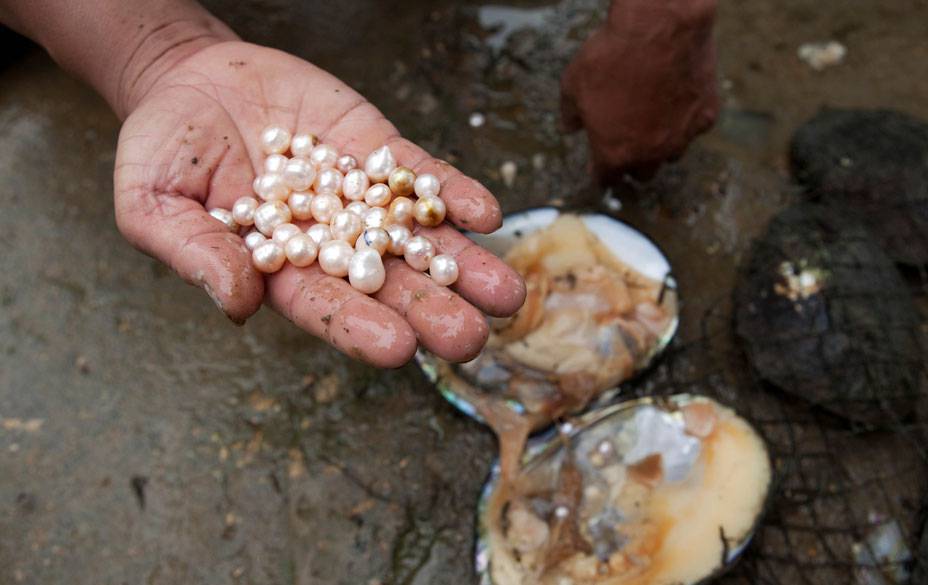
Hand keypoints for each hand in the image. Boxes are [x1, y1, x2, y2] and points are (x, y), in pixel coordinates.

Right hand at [115, 41, 525, 366]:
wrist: (193, 81)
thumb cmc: (165, 150)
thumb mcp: (152, 203)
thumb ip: (194, 253)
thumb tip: (238, 304)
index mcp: (279, 271)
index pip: (324, 307)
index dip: (359, 328)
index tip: (398, 349)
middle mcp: (332, 243)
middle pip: (389, 284)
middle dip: (431, 310)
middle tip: (472, 338)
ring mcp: (361, 198)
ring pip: (420, 238)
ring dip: (465, 265)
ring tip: (505, 292)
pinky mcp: (377, 151)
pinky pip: (420, 174)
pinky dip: (452, 194)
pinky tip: (487, 214)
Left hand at [561, 0, 720, 179]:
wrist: (658, 29)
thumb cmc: (611, 58)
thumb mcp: (573, 85)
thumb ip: (571, 114)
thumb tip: (570, 128)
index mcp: (613, 153)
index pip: (606, 179)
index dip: (601, 175)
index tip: (599, 170)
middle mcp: (650, 154)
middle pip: (641, 174)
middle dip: (632, 163)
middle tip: (626, 145)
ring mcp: (681, 138)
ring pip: (670, 156)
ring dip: (660, 147)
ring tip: (652, 126)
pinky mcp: (706, 117)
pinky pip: (694, 129)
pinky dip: (685, 121)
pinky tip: (677, 102)